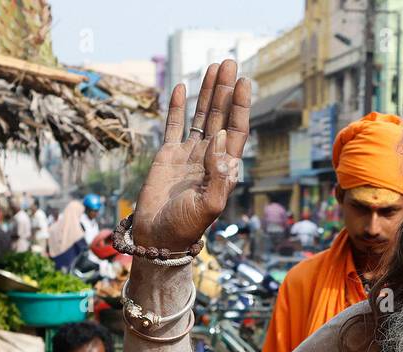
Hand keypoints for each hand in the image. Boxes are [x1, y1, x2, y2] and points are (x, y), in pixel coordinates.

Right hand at [133, 59, 249, 252]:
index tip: (243, 82)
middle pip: (221, 117)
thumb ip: (218, 173)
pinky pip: (175, 126)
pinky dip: (179, 107)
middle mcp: (209, 158)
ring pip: (201, 117)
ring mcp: (188, 155)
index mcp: (223, 169)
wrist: (158, 238)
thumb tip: (220, 137)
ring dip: (207, 93)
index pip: (236, 131)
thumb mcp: (209, 205)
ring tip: (214, 67)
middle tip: (229, 63)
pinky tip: (183, 87)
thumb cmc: (186, 227)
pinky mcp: (168, 156)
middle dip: (225, 91)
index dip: (240, 106)